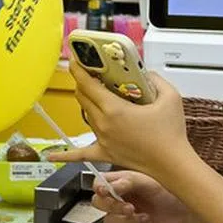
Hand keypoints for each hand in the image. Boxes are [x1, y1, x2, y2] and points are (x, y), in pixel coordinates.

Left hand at [49, 60, 191, 176]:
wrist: (172, 163)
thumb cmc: (171, 133)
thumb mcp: (170, 97)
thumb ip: (155, 79)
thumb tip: (145, 73)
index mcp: (113, 108)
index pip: (87, 84)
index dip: (78, 70)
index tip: (73, 60)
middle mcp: (102, 123)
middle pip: (82, 97)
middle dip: (83, 83)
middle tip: (88, 73)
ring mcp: (101, 138)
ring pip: (86, 115)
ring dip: (87, 103)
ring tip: (95, 93)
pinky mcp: (103, 152)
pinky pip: (81, 154)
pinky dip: (66, 155)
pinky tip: (51, 157)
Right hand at [87, 171, 204, 222]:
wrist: (186, 212)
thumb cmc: (171, 191)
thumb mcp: (148, 181)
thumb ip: (127, 182)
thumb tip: (110, 186)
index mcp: (120, 181)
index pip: (98, 184)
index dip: (98, 189)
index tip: (106, 192)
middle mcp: (119, 197)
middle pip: (98, 204)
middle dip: (113, 208)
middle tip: (130, 207)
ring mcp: (123, 214)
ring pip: (109, 222)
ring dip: (126, 221)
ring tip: (143, 216)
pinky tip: (146, 222)